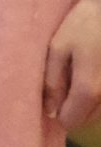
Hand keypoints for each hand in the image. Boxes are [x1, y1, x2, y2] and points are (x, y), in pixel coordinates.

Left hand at [46, 0, 100, 126]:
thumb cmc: (84, 25)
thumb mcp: (58, 49)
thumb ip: (52, 82)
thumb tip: (50, 112)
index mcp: (89, 89)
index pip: (71, 121)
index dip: (58, 113)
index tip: (52, 97)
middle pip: (87, 120)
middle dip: (73, 110)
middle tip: (65, 85)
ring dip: (88, 106)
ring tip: (79, 79)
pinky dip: (100, 98)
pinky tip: (93, 76)